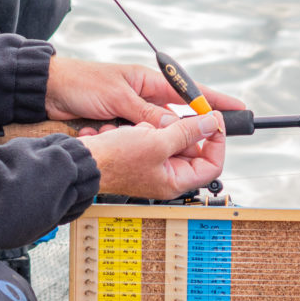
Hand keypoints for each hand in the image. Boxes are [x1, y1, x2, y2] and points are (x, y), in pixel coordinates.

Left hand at [45, 56, 245, 131]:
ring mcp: (132, 110)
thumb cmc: (80, 84)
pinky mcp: (119, 123)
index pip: (190, 91)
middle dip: (179, 130)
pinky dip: (129, 139)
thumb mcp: (117, 99)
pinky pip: (135, 137)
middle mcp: (143, 96)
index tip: (239, 110)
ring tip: (129, 134)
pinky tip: (113, 137)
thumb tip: (176, 125)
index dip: (215, 101)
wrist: (47, 91)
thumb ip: (147, 114)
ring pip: (155, 131)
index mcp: (148, 81)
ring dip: (145, 137)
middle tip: (185, 140)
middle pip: (176, 116)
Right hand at [79, 112, 226, 199]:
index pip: (212, 163)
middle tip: (168, 121)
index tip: (213, 119)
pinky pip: (151, 136)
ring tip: (138, 131)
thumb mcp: (156, 142)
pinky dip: (143, 129)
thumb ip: (187, 132)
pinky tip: (127, 133)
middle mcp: (167, 175)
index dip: (216, 141)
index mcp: (176, 181)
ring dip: (156, 128)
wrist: (83, 160)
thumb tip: (210, 124)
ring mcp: (153, 164)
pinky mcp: (140, 153)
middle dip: (178, 130)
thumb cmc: (114, 160)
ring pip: (170, 138)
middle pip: (190, 147)